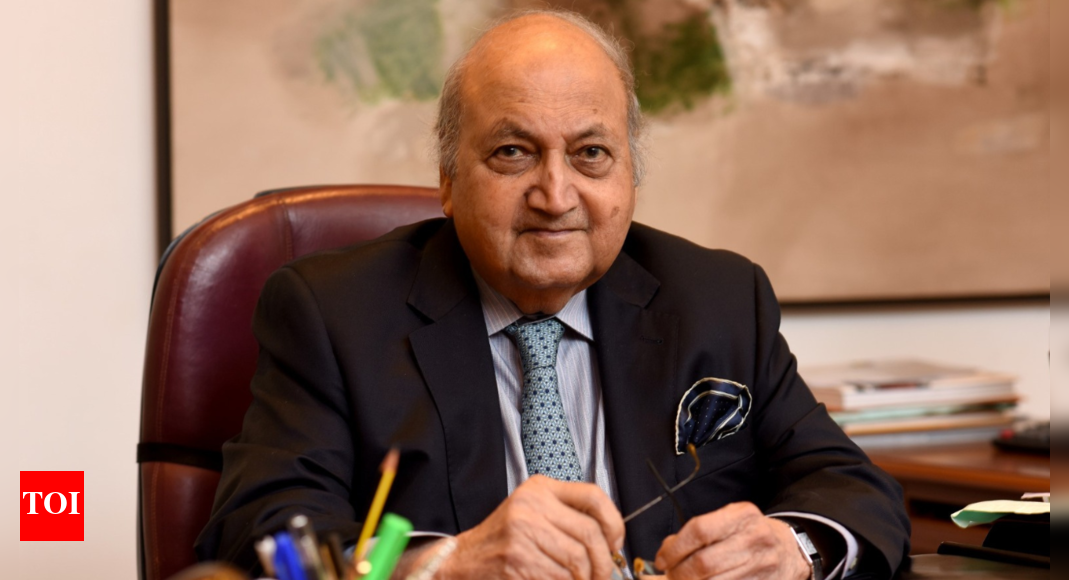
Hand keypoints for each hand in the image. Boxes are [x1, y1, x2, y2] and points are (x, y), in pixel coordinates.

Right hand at [436, 475, 624, 579]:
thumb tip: (611, 538)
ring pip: (578, 561)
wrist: (465, 560)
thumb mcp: (533, 513)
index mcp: (539, 489)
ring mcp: (522, 532)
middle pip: (590, 534)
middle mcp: (531, 505)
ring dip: (585, 579)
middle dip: (603, 563)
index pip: (592, 496)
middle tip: (603, 575)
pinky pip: (559, 577)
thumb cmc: (503, 540)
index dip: (613, 522)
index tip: (615, 542)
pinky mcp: (516, 559)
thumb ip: (567, 517)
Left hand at [654, 502, 809, 579]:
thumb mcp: (729, 521)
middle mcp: (755, 539)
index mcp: (742, 516)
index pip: (699, 530)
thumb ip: (697, 533)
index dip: (675, 549)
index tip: (662, 560)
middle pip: (705, 563)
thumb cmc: (751, 534)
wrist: (790, 550)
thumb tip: (666, 551)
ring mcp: (762, 566)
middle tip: (670, 576)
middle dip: (680, 574)